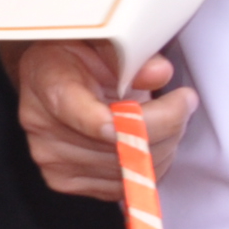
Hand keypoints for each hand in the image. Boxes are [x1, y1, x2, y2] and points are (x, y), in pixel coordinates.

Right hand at [12, 40, 193, 198]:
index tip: (180, 104)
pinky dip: (146, 168)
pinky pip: (122, 187)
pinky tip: (147, 143)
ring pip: (128, 169)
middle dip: (169, 125)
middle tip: (185, 103)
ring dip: (162, 148)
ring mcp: (51, 158)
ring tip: (168, 122)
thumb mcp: (103, 40)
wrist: (47, 79)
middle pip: (119, 144)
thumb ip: (133, 55)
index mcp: (47, 80)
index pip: (89, 114)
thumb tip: (159, 73)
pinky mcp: (65, 182)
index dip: (138, 121)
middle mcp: (42, 124)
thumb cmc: (76, 58)